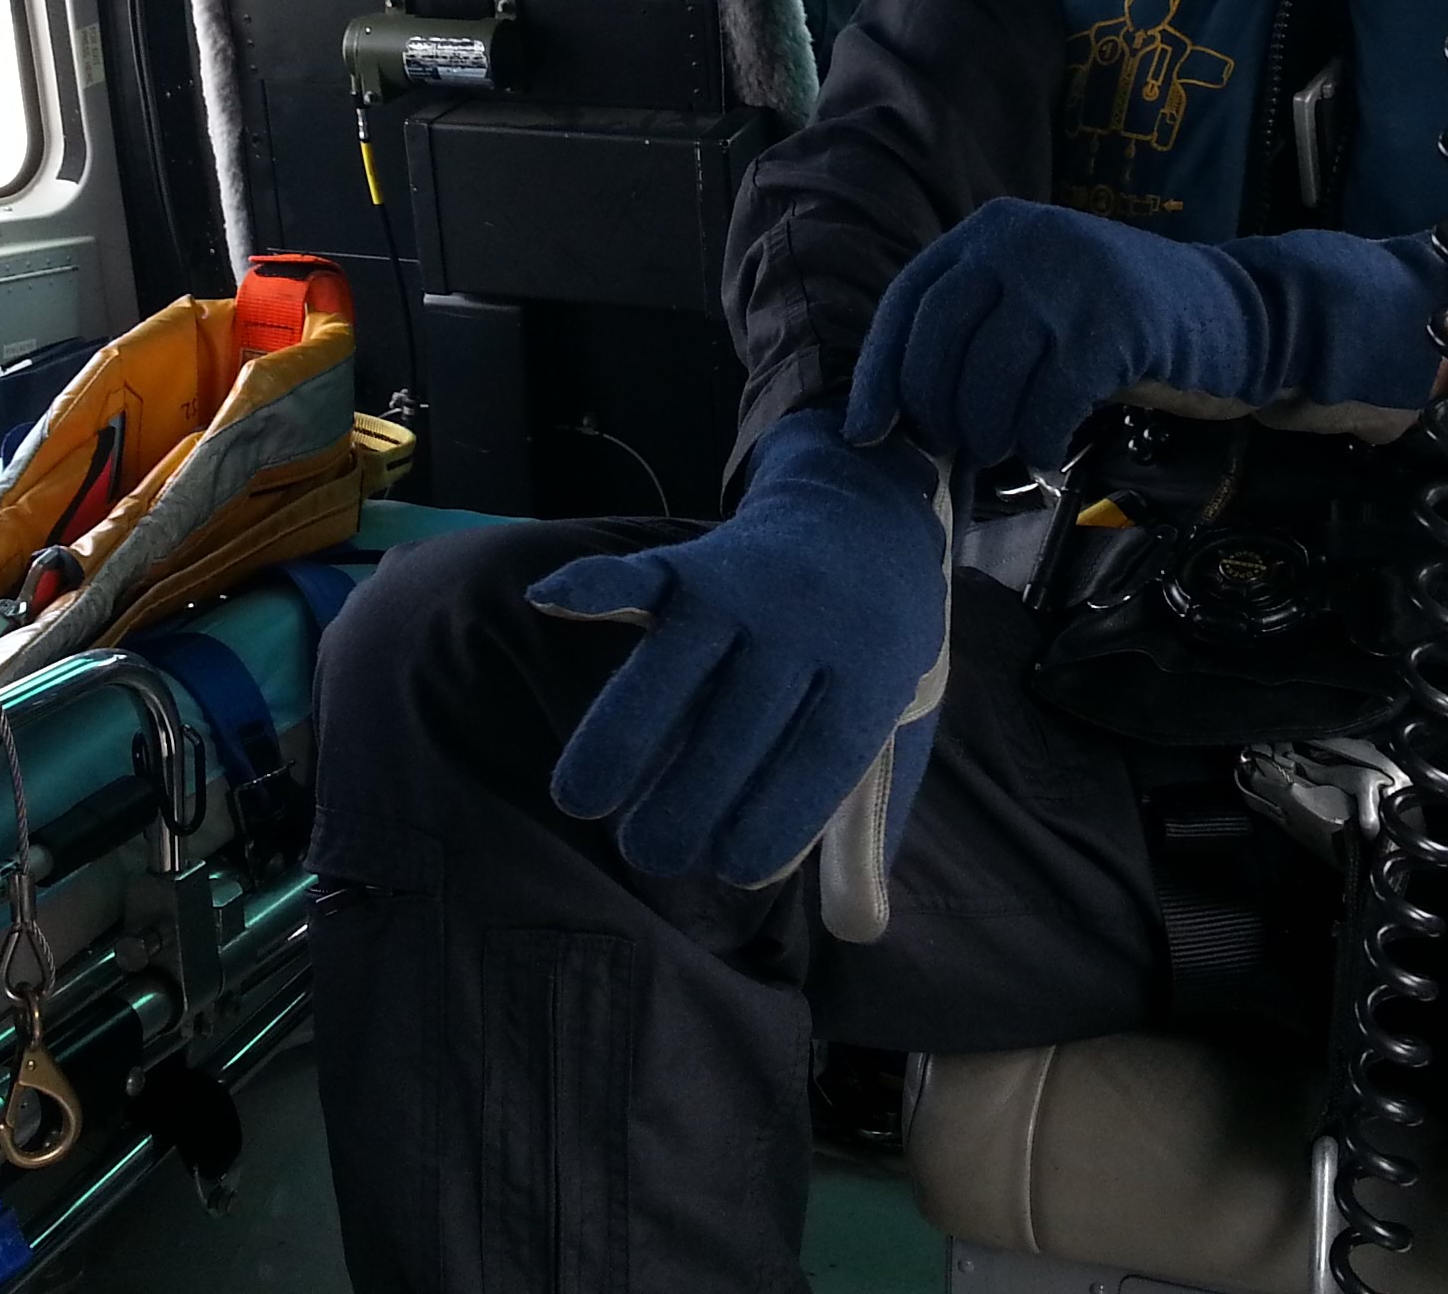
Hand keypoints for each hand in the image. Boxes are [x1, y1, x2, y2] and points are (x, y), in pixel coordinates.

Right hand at [528, 410, 947, 896]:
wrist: (866, 514)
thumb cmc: (878, 643)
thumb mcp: (898, 725)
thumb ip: (870, 825)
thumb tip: (860, 933)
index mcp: (868, 675)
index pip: (819, 762)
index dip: (774, 821)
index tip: (733, 870)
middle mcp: (806, 628)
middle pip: (736, 728)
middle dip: (687, 800)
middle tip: (649, 854)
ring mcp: (745, 590)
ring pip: (675, 665)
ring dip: (623, 735)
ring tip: (581, 801)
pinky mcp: (697, 560)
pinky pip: (643, 574)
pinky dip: (596, 586)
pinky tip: (549, 601)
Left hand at [844, 197, 1447, 468]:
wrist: (1231, 311)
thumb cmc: (1115, 322)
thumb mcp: (1036, 298)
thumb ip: (973, 327)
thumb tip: (890, 406)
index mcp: (991, 229)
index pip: (909, 304)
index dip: (879, 374)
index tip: (868, 431)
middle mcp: (1021, 240)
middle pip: (939, 346)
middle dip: (938, 412)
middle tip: (961, 445)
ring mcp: (1069, 278)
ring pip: (988, 381)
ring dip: (988, 432)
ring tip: (1009, 445)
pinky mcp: (1113, 323)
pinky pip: (1046, 402)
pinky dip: (1036, 439)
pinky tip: (1046, 450)